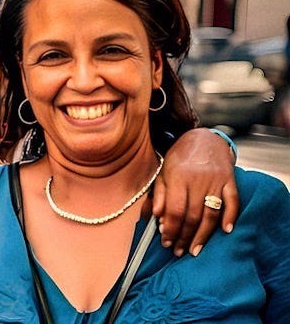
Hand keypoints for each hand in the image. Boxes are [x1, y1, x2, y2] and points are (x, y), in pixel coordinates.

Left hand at [152, 128, 238, 256]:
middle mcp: (198, 181)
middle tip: (178, 251)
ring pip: (211, 213)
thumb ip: (160, 194)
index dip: (171, 229)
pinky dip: (231, 216)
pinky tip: (226, 231)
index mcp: (178, 178)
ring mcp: (216, 181)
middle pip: (193, 216)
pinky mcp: (230, 180)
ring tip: (195, 249)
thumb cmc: (180, 158)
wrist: (205, 138)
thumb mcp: (163, 172)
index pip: (175, 210)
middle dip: (185, 237)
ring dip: (203, 235)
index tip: (166, 242)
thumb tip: (156, 217)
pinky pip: (233, 201)